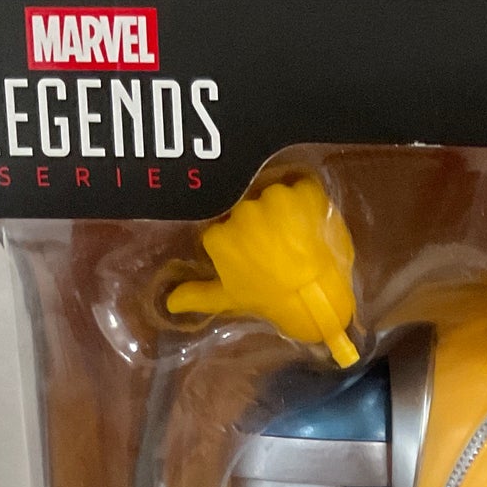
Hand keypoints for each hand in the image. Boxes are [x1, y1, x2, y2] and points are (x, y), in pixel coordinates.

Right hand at [166, 176, 359, 366]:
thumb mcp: (230, 298)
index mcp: (219, 236)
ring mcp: (273, 198)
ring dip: (285, 210)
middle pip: (249, 207)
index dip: (241, 238)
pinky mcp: (303, 192)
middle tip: (280, 247)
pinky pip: (302, 184)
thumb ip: (199, 295)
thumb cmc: (270, 302)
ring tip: (298, 235)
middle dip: (262, 223)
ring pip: (274, 195)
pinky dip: (307, 198)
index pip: (225, 226)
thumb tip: (169, 303)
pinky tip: (311, 219)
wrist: (318, 301)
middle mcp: (241, 212)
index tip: (254, 254)